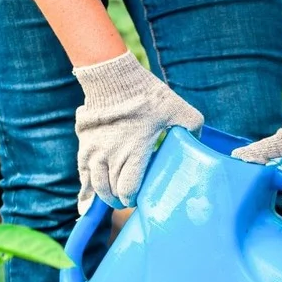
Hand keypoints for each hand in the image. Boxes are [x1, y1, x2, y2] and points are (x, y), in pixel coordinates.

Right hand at [72, 51, 202, 212]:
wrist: (113, 77)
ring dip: (103, 196)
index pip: (128, 188)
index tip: (138, 199)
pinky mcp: (84, 144)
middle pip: (111, 190)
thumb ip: (192, 127)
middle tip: (128, 201)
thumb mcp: (179, 110)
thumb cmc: (148, 95)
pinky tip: (84, 204)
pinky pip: (82, 172)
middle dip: (119, 200)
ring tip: (112, 199)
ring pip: (95, 184)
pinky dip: (84, 189)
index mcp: (135, 152)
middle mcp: (112, 155)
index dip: (132, 198)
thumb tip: (199, 140)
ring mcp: (95, 150)